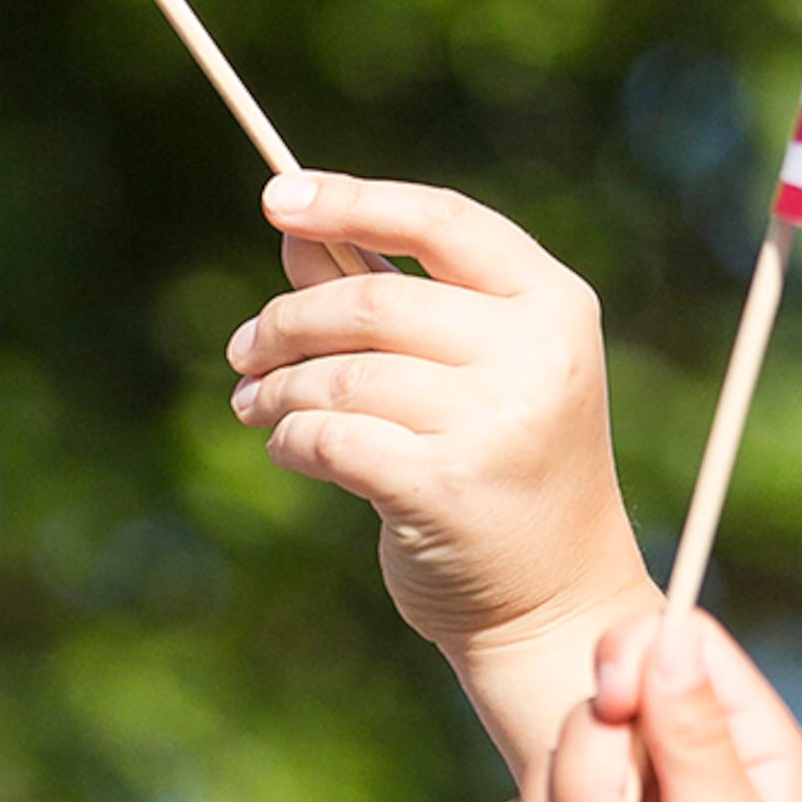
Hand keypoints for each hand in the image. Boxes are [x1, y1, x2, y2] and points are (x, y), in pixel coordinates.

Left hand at [228, 172, 657, 685]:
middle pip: (374, 302)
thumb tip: (295, 228)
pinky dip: (292, 438)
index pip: (442, 222)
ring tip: (256, 405)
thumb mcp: (473, 369)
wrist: (557, 602)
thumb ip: (392, 291)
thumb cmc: (505, 470)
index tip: (277, 198)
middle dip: (289, 320)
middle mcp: (537, 355)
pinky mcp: (447, 486)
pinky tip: (290, 448)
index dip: (352, 201)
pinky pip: (330, 436)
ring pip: (343, 373)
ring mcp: (499, 421)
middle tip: (244, 348)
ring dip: (278, 387)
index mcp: (555, 305)